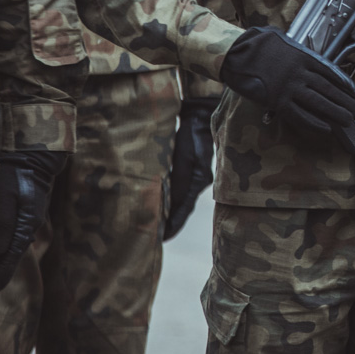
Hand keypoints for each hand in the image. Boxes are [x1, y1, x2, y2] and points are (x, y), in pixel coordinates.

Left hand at [0, 150, 66, 291]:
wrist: (34, 161)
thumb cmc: (17, 175)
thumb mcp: (6, 196)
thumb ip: (3, 222)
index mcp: (25, 225)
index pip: (12, 256)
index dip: (1, 274)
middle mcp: (29, 228)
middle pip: (13, 256)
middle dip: (1, 273)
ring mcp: (28, 223)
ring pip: (14, 249)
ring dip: (3, 263)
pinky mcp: (25, 218)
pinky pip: (14, 239)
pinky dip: (5, 251)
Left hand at [165, 97, 218, 240]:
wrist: (200, 112)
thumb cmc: (192, 133)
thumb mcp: (184, 157)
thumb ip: (178, 181)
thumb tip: (169, 206)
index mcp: (199, 181)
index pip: (183, 211)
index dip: (172, 226)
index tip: (161, 241)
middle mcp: (198, 181)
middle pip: (182, 208)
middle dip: (170, 222)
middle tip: (154, 238)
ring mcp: (196, 174)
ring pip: (179, 198)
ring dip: (168, 210)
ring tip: (154, 223)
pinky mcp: (190, 166)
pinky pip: (178, 187)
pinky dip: (169, 197)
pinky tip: (159, 199)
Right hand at [220, 27, 354, 146]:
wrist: (235, 52)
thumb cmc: (257, 44)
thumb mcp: (283, 40)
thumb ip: (298, 51)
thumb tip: (309, 60)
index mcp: (303, 56)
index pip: (331, 72)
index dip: (344, 84)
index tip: (353, 92)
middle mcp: (300, 73)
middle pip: (329, 90)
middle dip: (345, 102)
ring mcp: (289, 88)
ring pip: (318, 103)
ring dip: (335, 113)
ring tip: (348, 121)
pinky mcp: (277, 101)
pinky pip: (299, 115)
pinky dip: (314, 123)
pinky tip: (325, 128)